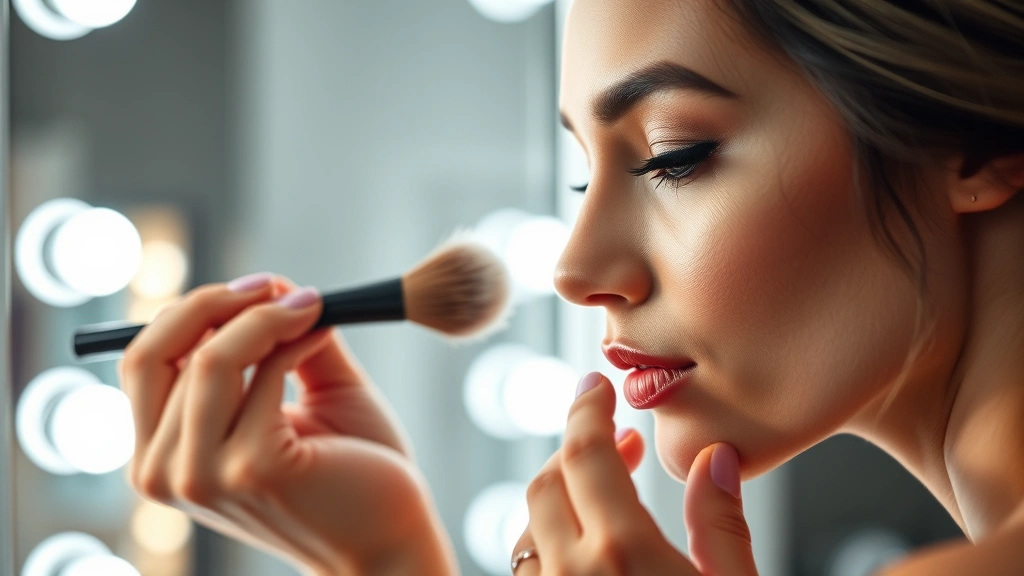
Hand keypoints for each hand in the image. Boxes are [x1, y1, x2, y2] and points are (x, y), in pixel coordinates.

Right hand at [120, 274, 456, 575]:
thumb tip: (269, 283)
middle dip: (216, 303)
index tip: (250, 287)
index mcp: (162, 458)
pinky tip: (324, 332)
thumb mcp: (303, 394)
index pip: (142, 363)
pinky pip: (267, 371)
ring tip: (312, 307)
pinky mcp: (251, 468)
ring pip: (212, 358)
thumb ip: (278, 342)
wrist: (389, 535)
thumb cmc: (351, 469)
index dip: (189, 313)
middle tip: (274, 286)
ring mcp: (204, 475)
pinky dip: (298, 338)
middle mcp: (165, 474)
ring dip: (267, 316)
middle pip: (157, 353)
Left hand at [512, 372, 758, 575]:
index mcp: (623, 552)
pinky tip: (587, 541)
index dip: (587, 410)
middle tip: (621, 438)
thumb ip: (720, 524)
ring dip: (562, 494)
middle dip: (577, 447)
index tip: (595, 385)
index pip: (587, 455)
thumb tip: (713, 457)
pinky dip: (548, 537)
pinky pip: (530, 567)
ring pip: (529, 527)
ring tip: (607, 489)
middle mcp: (573, 573)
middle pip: (548, 483)